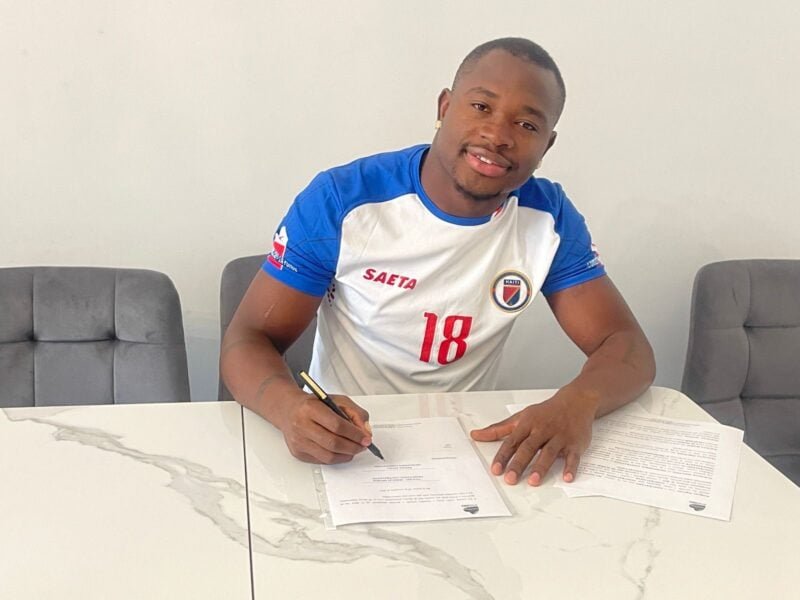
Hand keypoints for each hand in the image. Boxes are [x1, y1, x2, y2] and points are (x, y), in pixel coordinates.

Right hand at [278, 392, 372, 463]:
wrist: (289, 410)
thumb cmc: (313, 404)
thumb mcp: (337, 400)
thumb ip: (355, 413)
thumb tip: (365, 431)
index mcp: (310, 408)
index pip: (337, 425)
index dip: (355, 434)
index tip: (366, 438)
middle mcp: (301, 425)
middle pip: (333, 443)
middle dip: (353, 447)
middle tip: (363, 445)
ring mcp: (298, 441)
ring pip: (328, 456)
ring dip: (346, 454)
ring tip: (354, 449)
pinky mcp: (298, 453)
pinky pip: (322, 460)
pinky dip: (336, 458)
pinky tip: (342, 452)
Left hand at [470, 393, 594, 485]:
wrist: (576, 401)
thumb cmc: (546, 412)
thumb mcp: (521, 417)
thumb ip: (498, 429)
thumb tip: (476, 435)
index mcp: (528, 424)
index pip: (512, 441)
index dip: (503, 456)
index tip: (496, 469)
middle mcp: (543, 430)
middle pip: (529, 448)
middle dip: (519, 464)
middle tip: (510, 479)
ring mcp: (560, 437)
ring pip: (549, 452)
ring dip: (541, 467)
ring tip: (533, 481)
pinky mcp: (575, 444)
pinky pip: (573, 456)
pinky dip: (571, 467)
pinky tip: (567, 478)